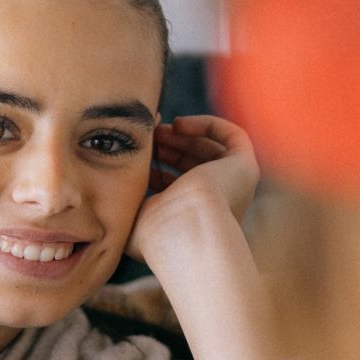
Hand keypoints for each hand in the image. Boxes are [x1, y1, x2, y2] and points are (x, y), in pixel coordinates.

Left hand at [128, 114, 259, 263]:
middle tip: (146, 137)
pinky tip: (178, 125)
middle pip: (192, 163)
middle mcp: (217, 203)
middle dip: (167, 146)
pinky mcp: (244, 167)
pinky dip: (205, 124)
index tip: (136, 153)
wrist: (186, 234)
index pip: (175, 185)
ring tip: (157, 131)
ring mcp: (233, 185)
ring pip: (209, 148)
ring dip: (181, 135)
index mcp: (192, 219)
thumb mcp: (131, 217)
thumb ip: (123, 198)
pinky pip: (231, 135)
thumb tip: (115, 172)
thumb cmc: (155, 235)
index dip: (154, 165)